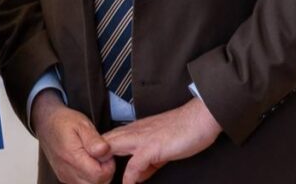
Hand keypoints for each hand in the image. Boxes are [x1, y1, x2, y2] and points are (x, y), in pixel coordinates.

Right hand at [32, 90, 114, 183]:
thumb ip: (94, 139)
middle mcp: (67, 171)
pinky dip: (89, 177)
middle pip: (96, 183)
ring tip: (94, 157)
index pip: (99, 175)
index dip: (108, 165)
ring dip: (97, 175)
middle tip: (101, 154)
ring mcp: (65, 176)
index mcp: (72, 157)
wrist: (46, 122)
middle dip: (105, 171)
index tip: (106, 153)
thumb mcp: (82, 124)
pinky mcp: (65, 178)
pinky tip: (88, 162)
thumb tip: (105, 151)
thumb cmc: (64, 121)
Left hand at [103, 98, 221, 183]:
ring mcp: (142, 138)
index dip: (99, 153)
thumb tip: (136, 178)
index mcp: (135, 130)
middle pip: (104, 141)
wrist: (201, 118)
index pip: (109, 139)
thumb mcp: (160, 149)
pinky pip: (135, 164)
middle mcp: (134, 131)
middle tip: (94, 176)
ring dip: (105, 165)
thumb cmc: (184, 131)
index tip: (96, 169)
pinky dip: (129, 177)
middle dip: (95, 157)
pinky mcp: (153, 146)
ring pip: (112, 147)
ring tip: (102, 181)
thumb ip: (146, 163)